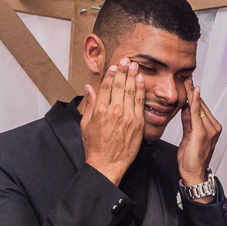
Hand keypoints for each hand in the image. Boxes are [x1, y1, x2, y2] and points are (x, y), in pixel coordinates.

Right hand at [81, 58, 144, 184]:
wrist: (107, 164)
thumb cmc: (95, 147)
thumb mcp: (85, 124)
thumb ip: (90, 104)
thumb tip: (89, 89)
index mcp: (100, 110)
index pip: (106, 86)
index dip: (111, 74)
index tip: (114, 67)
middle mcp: (114, 111)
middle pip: (119, 85)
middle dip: (123, 71)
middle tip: (126, 60)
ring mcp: (127, 116)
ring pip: (131, 91)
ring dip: (133, 76)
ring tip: (135, 66)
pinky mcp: (137, 123)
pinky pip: (140, 102)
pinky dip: (141, 90)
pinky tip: (141, 80)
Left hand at [176, 78, 221, 195]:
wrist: (194, 174)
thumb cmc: (191, 160)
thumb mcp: (189, 137)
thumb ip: (189, 122)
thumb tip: (185, 109)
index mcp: (211, 129)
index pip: (201, 108)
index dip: (195, 96)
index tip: (189, 84)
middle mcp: (214, 128)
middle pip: (201, 106)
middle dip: (193, 92)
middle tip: (186, 77)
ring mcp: (210, 130)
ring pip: (200, 107)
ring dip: (193, 93)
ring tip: (187, 80)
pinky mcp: (203, 132)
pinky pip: (197, 113)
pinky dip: (194, 102)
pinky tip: (193, 92)